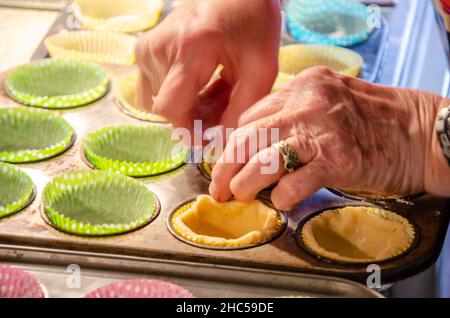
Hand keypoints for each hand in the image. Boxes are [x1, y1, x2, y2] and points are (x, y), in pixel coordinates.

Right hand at [135, 0, 280, 132]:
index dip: (188, 130)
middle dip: (195, 117)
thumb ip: (241, 110)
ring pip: (162, 100)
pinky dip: (179, 93)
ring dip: (189, 105)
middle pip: (167, 107)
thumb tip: (219, 144)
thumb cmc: (253, 22)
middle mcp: (159, 48)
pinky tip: (202, 83)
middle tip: (225, 107)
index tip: (210, 138)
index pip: (171, 108)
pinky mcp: (144, 49)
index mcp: (190, 49)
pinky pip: (155, 87)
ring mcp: (147, 47)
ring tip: (217, 90)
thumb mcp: (261, 69)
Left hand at [209, 66, 447, 209]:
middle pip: (248, 136)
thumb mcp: (329, 102)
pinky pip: (294, 182)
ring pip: (264, 159)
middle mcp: (308, 104)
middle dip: (226, 166)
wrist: (422, 133)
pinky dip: (282, 197)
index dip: (234, 143)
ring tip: (241, 196)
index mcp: (304, 86)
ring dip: (246, 183)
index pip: (251, 116)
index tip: (228, 161)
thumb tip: (258, 143)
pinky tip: (282, 202)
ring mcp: (322, 131)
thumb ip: (294, 115)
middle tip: (219, 187)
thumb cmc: (374, 121)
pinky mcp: (337, 160)